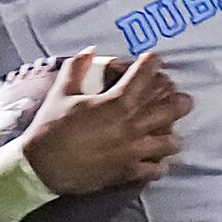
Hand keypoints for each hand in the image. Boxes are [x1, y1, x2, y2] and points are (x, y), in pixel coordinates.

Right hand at [24, 50, 189, 197]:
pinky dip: (161, 163)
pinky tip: (156, 158)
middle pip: (171, 109)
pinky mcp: (131, 172)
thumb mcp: (62, 92)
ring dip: (172, 134)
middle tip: (179, 97)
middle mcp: (132, 125)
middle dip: (179, 100)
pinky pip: (158, 168)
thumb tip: (89, 50)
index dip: (152, 63)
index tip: (154, 60)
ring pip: (171, 141)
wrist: (43, 166)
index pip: (144, 76)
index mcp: (116, 102)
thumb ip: (77, 67)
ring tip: (168, 131)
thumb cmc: (51, 126)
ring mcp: (134, 150)